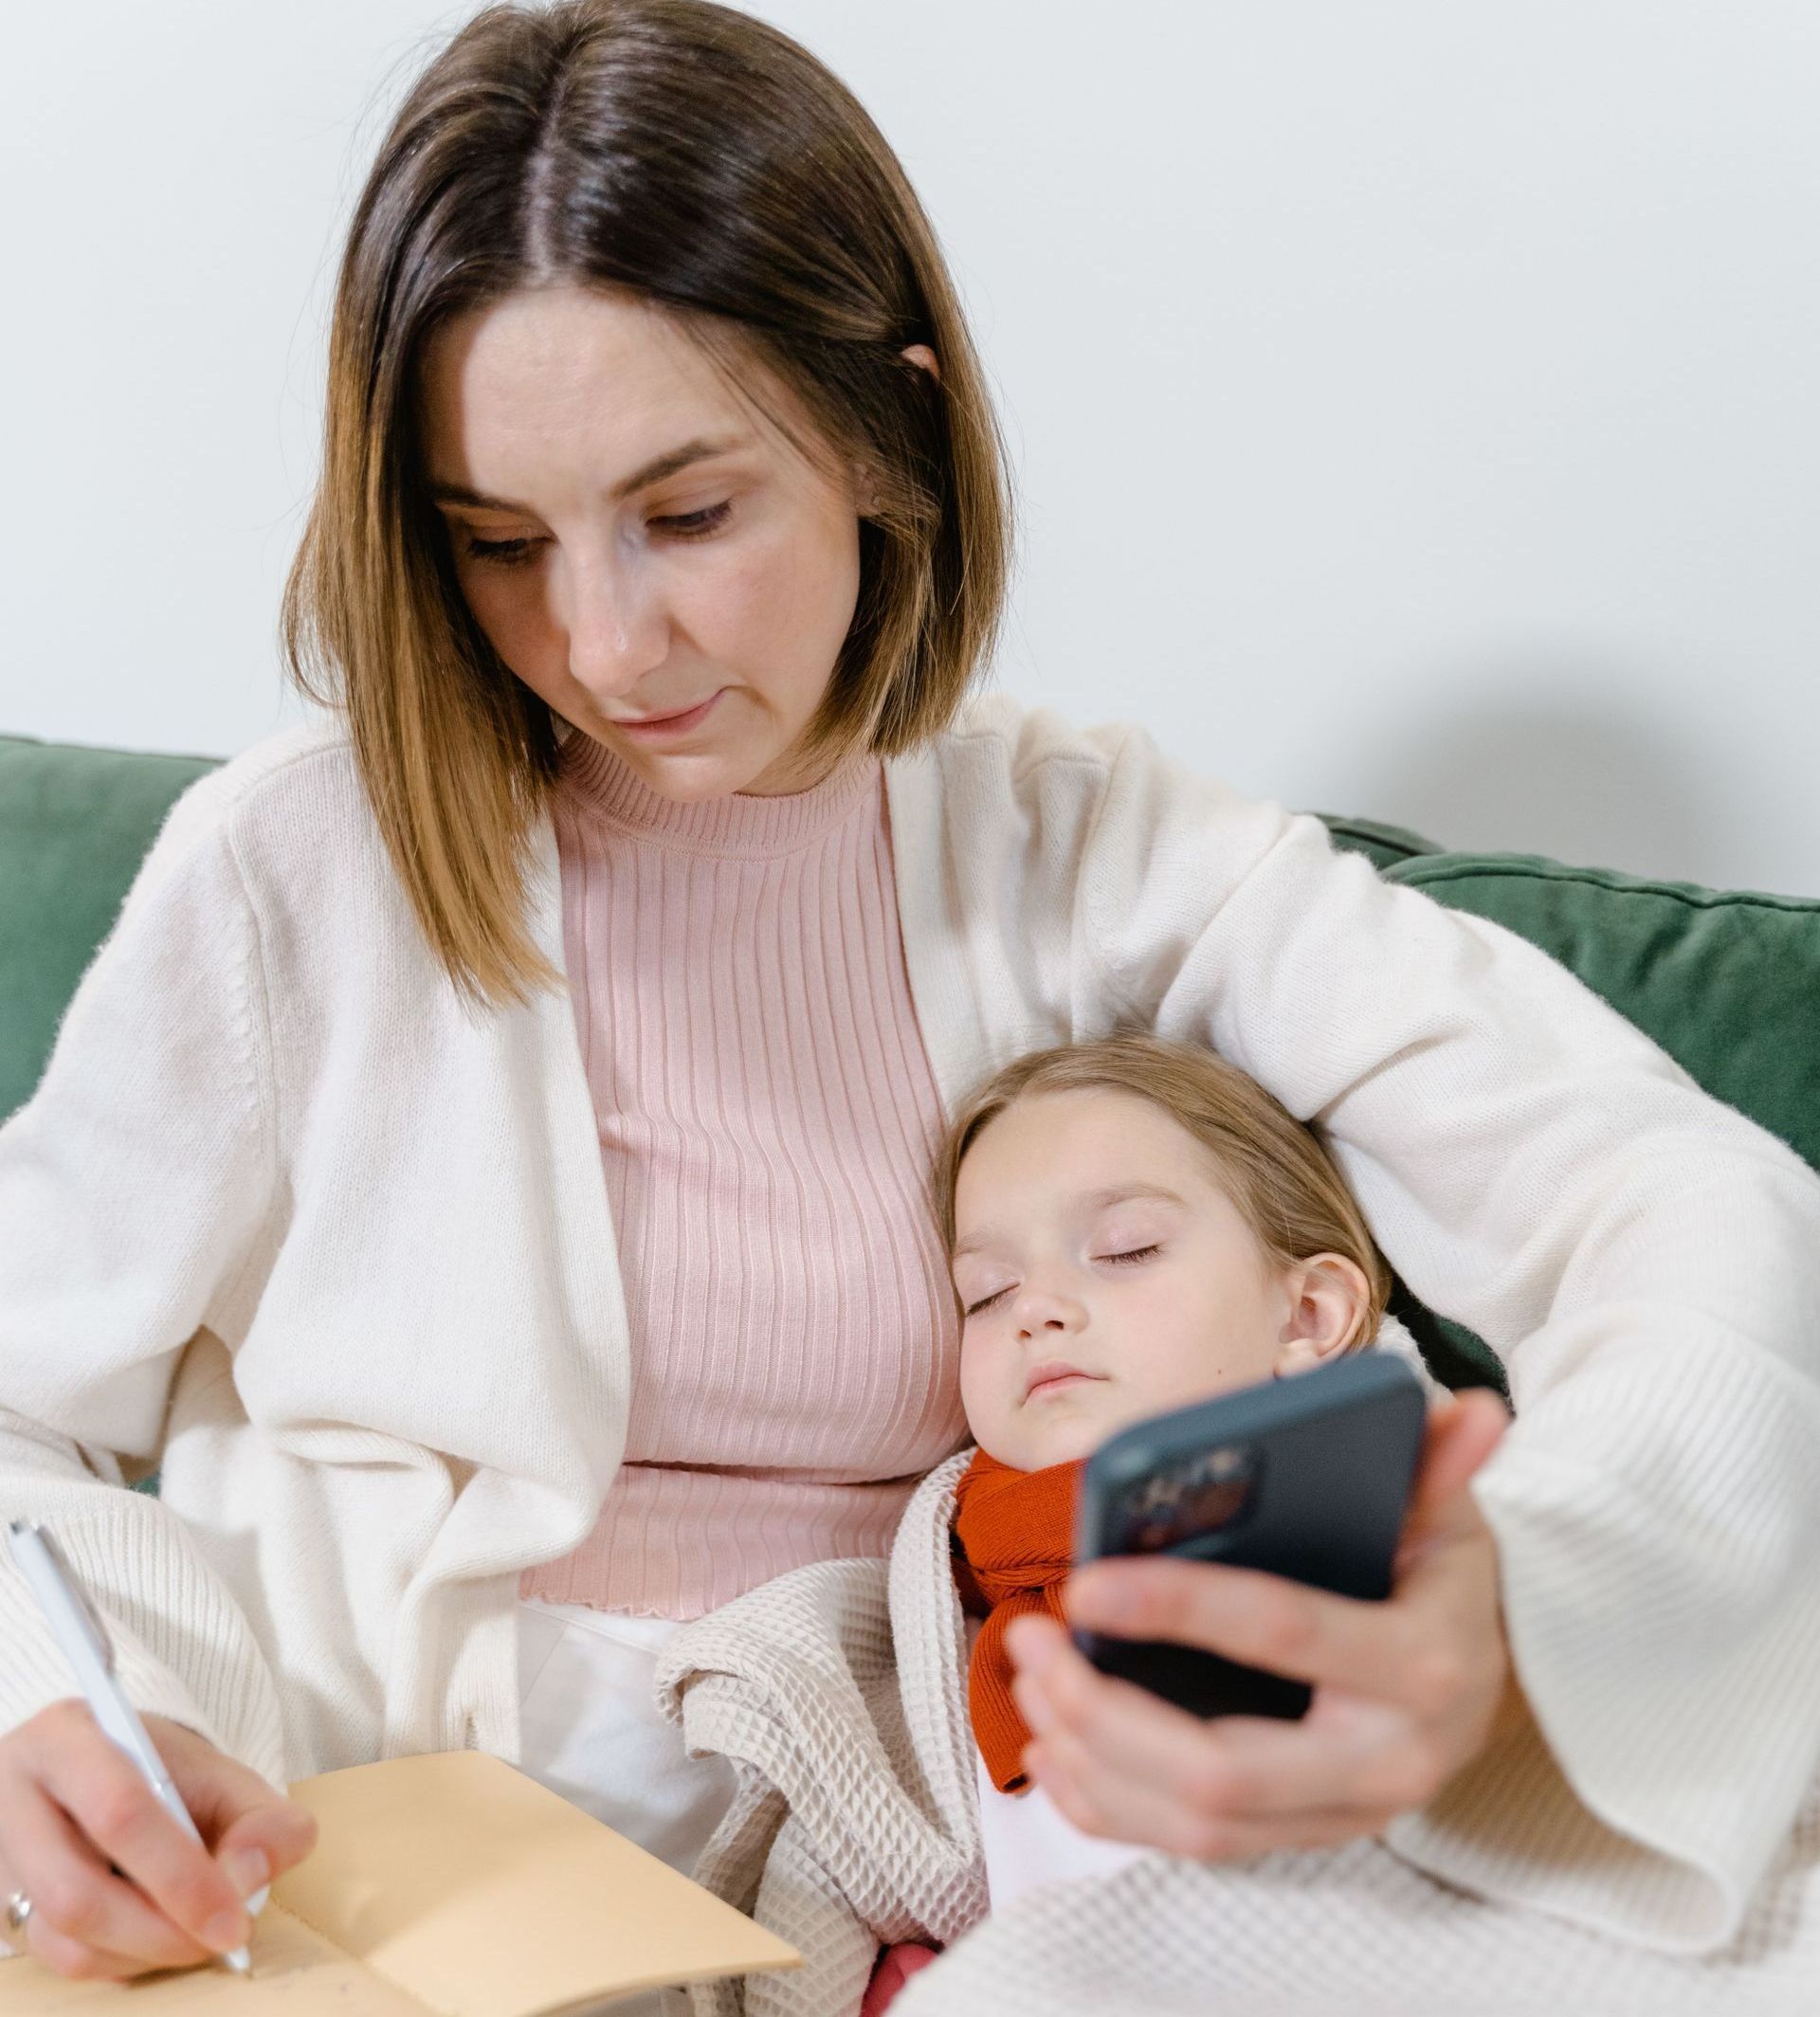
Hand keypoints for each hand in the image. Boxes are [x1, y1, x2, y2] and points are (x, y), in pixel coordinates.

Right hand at [0, 1701, 316, 1980]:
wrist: (108, 1772)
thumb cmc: (163, 1773)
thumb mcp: (221, 1772)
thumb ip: (261, 1817)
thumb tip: (254, 1874)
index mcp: (68, 1739)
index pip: (119, 1812)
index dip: (180, 1875)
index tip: (234, 1915)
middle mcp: (16, 1799)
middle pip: (77, 1892)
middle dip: (164, 1928)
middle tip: (223, 1935)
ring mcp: (4, 1860)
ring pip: (63, 1939)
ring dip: (145, 1950)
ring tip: (198, 1933)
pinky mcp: (5, 1907)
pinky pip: (60, 1960)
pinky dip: (123, 1960)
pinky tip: (161, 1936)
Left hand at [1004, 1387, 1512, 1859]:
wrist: (1489, 1682)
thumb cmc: (1442, 1581)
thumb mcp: (1447, 1515)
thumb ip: (1440, 1463)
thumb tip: (1467, 1406)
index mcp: (1422, 1665)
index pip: (1283, 1634)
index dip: (1177, 1607)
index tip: (1082, 1581)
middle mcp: (1388, 1761)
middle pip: (1222, 1772)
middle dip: (1105, 1715)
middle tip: (1030, 1640)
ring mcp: (1345, 1815)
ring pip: (1199, 1823)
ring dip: (1093, 1761)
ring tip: (1029, 1682)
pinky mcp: (1304, 1839)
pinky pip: (1194, 1851)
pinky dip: (1111, 1812)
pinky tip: (1053, 1756)